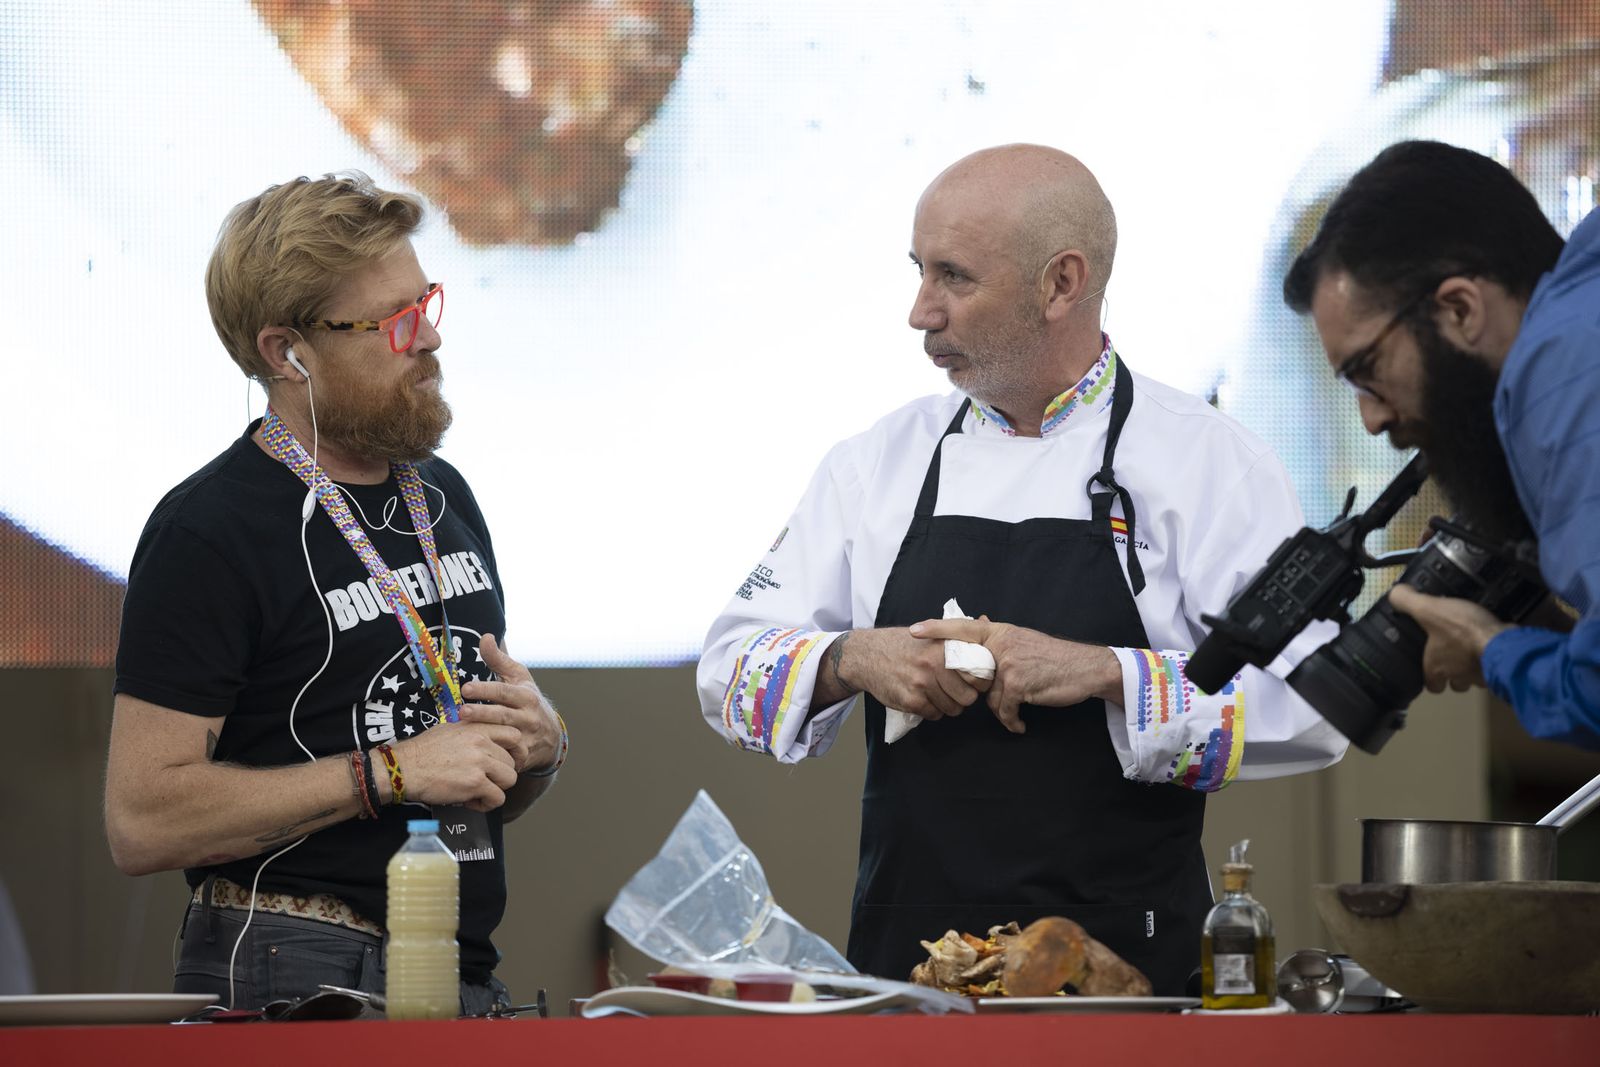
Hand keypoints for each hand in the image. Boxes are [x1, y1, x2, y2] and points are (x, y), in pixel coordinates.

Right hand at [390, 719, 519, 811]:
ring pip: (510, 779)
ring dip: (497, 789)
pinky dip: (486, 804)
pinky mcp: (475, 783)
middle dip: (502, 774)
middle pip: (513, 761)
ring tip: (478, 792)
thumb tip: (487, 738)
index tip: (510, 761)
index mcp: (477, 727)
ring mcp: (480, 762)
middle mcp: (482, 742)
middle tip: (487, 781)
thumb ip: (472, 731)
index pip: (515, 735)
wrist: (403, 768)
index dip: (517, 751)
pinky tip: (471, 802)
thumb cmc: (422, 751)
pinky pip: (497, 797)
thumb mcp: (451, 730)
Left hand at [457, 634, 562, 773]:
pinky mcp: (520, 757)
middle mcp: (528, 717)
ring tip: (461, 731)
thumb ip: (498, 660)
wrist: (551, 736)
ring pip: (503, 737)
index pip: (504, 692)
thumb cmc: (527, 701)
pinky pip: (504, 756)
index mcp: (526, 696)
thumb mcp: (518, 678)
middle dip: (482, 714)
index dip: (485, 690)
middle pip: (503, 715)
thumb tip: (485, 637)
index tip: (466, 689)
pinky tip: (472, 752)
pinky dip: (490, 754)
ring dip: (483, 734)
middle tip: (462, 712)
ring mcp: (525, 739)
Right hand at [830, 627, 981, 719]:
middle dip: (962, 698)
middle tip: (952, 691)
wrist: (866, 655)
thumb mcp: (930, 634)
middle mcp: (935, 664)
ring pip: (952, 709)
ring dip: (946, 705)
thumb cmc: (901, 645)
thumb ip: (956, 641)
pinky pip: (934, 714)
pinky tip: (921, 698)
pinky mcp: (911, 700)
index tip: (971, 682)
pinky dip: (930, 710)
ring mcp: (923, 683)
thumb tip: (988, 637)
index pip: (979, 676)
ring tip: (935, 693)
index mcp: (944, 646)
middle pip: (968, 697)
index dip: (977, 683)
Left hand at [909, 616, 1120, 733]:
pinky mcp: (1017, 683)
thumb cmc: (1054, 658)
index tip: (913, 631)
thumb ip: (999, 639)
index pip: (961, 627)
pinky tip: (1021, 724)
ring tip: (1019, 708)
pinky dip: (1013, 721)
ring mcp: (1007, 663)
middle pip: (970, 671)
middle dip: (977, 691)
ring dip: (1003, 708)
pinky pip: (1003, 709)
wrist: (1086, 668)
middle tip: (1000, 697)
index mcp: (1000, 631)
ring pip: (987, 696)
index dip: (936, 628)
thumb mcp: (1023, 640)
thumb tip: (980, 621)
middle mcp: (1000, 643)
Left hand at [1387, 586, 1508, 692]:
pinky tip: (1492, 642)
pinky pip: (1496, 666)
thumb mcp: (1428, 609)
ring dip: (1475, 667)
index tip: (1433, 665)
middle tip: (1455, 655)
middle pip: (1456, 684)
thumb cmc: (1461, 630)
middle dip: (1456, 674)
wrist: (1502, 640)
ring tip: (1474, 647)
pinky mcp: (1502, 668)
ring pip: (1476, 678)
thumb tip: (1395, 594)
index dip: (1433, 678)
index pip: (1432, 686)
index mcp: (1437, 669)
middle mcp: (1459, 677)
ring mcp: (1483, 676)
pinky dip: (1494, 657)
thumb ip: (1407, 601)